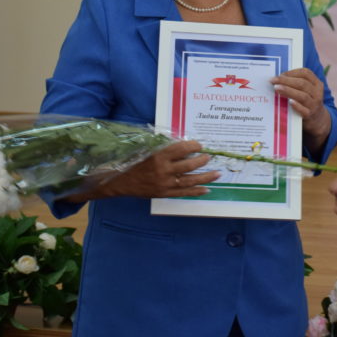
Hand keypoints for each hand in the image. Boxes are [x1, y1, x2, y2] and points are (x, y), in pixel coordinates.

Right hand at [72, 140, 219, 200]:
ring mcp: (164, 183)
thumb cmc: (133, 162)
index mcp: (159, 156)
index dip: (193, 146)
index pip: (181, 149)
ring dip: (206, 177)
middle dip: (202, 160)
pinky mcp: (164, 193)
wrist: (119, 181)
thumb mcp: (147, 150)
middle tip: (209, 157)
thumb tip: (183, 143)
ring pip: (190, 180)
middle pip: (189, 165)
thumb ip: (164, 148)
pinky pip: (184, 193)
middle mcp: (163, 170)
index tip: (199, 145)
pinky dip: (196, 191)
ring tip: (217, 173)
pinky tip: (207, 189)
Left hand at [272, 68, 331, 152]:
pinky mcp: (310, 115)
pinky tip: (289, 102)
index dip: (292, 72)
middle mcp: (317, 93)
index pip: (306, 73)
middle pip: (302, 84)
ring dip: (288, 91)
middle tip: (273, 80)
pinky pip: (303, 110)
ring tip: (276, 88)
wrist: (317, 119)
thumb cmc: (307, 101)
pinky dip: (296, 105)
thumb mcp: (308, 90)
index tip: (280, 74)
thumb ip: (297, 83)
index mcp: (317, 83)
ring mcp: (314, 105)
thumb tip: (278, 78)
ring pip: (302, 96)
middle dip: (286, 80)